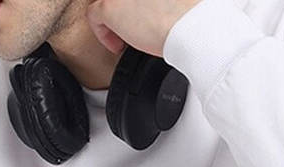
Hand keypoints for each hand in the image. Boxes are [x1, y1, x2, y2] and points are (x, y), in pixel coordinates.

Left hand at [85, 0, 200, 57]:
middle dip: (121, 9)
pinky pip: (94, 16)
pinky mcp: (109, 6)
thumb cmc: (188, 14)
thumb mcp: (173, 0)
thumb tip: (152, 9)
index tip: (138, 14)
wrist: (189, 25)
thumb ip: (157, 2)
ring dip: (112, 20)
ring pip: (104, 1)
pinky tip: (117, 45)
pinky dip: (103, 34)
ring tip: (123, 37)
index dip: (131, 4)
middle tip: (130, 25)